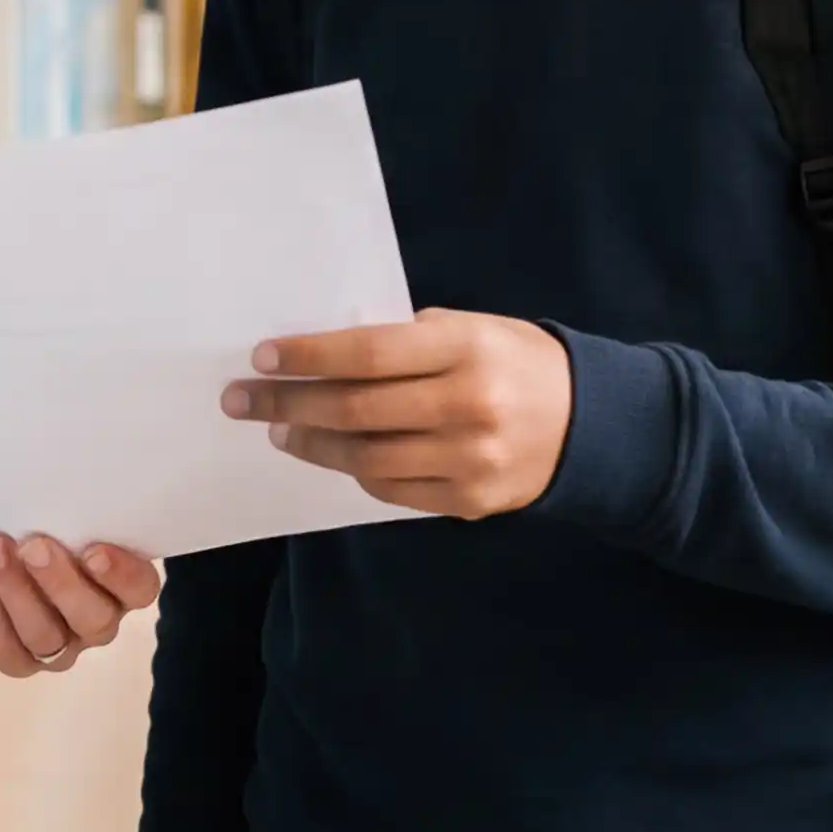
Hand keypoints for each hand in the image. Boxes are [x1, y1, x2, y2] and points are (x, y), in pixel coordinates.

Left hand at [0, 520, 159, 679]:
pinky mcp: (17, 658)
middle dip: (63, 584)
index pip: (140, 588)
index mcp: (121, 583)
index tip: (94, 550)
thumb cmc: (30, 520)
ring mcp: (59, 645)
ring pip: (47, 636)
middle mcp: (97, 619)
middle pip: (94, 619)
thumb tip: (64, 493)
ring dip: (18, 591)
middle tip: (36, 546)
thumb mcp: (51, 508)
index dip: (123, 575)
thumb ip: (69, 509)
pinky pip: (6, 647)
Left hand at [229, 314, 574, 518]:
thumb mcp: (469, 329)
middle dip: (288, 402)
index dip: (308, 356)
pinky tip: (333, 453)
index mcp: (465, 347)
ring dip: (311, 443)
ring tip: (280, 428)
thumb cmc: (515, 362)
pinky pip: (392, 490)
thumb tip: (323, 356)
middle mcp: (467, 405)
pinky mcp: (468, 502)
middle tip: (242, 399)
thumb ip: (406, 341)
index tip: (262, 357)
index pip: (367, 352)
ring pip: (365, 457)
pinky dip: (355, 471)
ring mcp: (469, 460)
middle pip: (356, 409)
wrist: (590, 423)